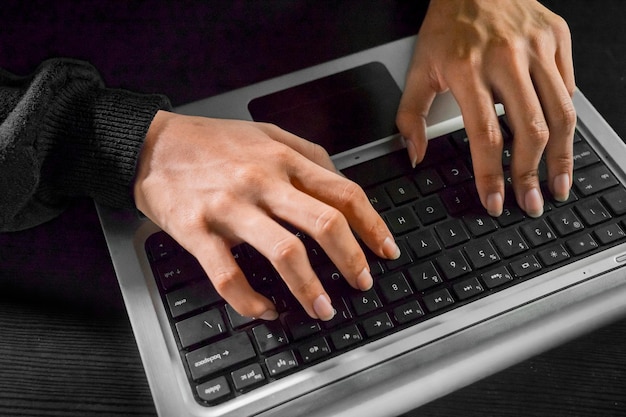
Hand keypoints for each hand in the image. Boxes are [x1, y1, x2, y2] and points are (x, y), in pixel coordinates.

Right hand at [134, 111, 399, 320]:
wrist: (151, 143)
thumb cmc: (211, 141)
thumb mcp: (267, 134)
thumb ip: (308, 155)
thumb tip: (341, 184)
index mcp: (284, 159)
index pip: (344, 194)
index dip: (372, 226)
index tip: (386, 250)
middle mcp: (263, 181)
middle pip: (324, 224)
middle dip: (352, 261)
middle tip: (362, 283)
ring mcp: (230, 206)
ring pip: (284, 253)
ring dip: (309, 289)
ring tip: (323, 309)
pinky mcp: (197, 230)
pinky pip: (228, 275)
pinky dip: (250, 301)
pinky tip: (265, 310)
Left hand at [397, 0, 575, 216]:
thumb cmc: (447, 24)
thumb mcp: (418, 68)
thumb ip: (410, 116)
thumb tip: (415, 154)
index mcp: (467, 69)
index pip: (484, 134)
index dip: (491, 174)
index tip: (494, 201)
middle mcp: (506, 58)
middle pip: (530, 129)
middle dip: (531, 175)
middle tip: (530, 203)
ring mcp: (538, 47)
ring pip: (561, 112)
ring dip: (562, 156)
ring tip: (558, 184)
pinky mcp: (558, 38)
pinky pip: (569, 87)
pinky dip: (566, 119)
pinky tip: (561, 142)